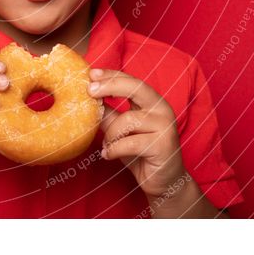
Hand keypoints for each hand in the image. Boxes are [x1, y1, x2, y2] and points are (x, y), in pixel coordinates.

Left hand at [87, 68, 187, 198]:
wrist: (163, 181)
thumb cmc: (140, 153)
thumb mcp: (121, 131)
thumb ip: (109, 114)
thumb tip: (88, 99)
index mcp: (152, 102)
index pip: (131, 81)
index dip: (111, 75)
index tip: (91, 73)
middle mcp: (162, 109)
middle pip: (136, 88)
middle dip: (110, 85)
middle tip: (90, 90)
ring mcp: (165, 126)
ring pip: (127, 120)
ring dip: (110, 134)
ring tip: (106, 146)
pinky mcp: (163, 145)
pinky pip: (130, 142)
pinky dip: (114, 149)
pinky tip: (108, 155)